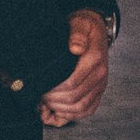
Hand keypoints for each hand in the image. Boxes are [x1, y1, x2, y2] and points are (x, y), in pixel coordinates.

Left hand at [38, 10, 111, 126]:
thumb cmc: (84, 28)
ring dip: (59, 110)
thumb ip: (77, 34)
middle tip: (39, 94)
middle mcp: (100, 75)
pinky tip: (54, 111)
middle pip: (74, 99)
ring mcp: (100, 86)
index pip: (72, 83)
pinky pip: (86, 111)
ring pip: (80, 109)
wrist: (95, 31)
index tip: (40, 86)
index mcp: (95, 59)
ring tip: (44, 103)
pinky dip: (69, 116)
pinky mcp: (97, 92)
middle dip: (53, 100)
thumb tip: (75, 48)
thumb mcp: (80, 24)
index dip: (53, 89)